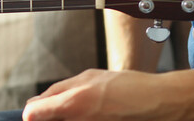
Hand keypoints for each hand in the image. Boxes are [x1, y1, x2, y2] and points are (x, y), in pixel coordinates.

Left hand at [23, 69, 185, 120]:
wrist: (160, 104)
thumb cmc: (129, 87)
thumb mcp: (90, 77)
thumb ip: (59, 89)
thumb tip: (37, 102)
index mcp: (72, 103)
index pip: (33, 113)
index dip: (33, 112)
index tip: (36, 112)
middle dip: (52, 116)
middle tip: (68, 109)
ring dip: (70, 119)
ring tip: (92, 111)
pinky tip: (100, 117)